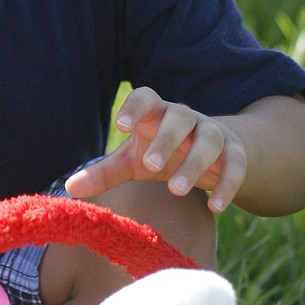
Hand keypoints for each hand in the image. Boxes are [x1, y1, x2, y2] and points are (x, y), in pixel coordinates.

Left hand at [65, 87, 246, 213]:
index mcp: (158, 114)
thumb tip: (69, 190)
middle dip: (166, 139)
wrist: (217, 150)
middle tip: (150, 166)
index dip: (135, 107)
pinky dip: (227, 185)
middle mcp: (187, 119)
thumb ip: (104, 173)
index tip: (121, 125)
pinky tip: (215, 207)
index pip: (147, 97)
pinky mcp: (235, 154)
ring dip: (194, 164)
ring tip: (177, 190)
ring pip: (209, 140)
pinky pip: (235, 165)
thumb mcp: (133, 161)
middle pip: (179, 118)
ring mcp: (213, 134)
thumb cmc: (164, 152)